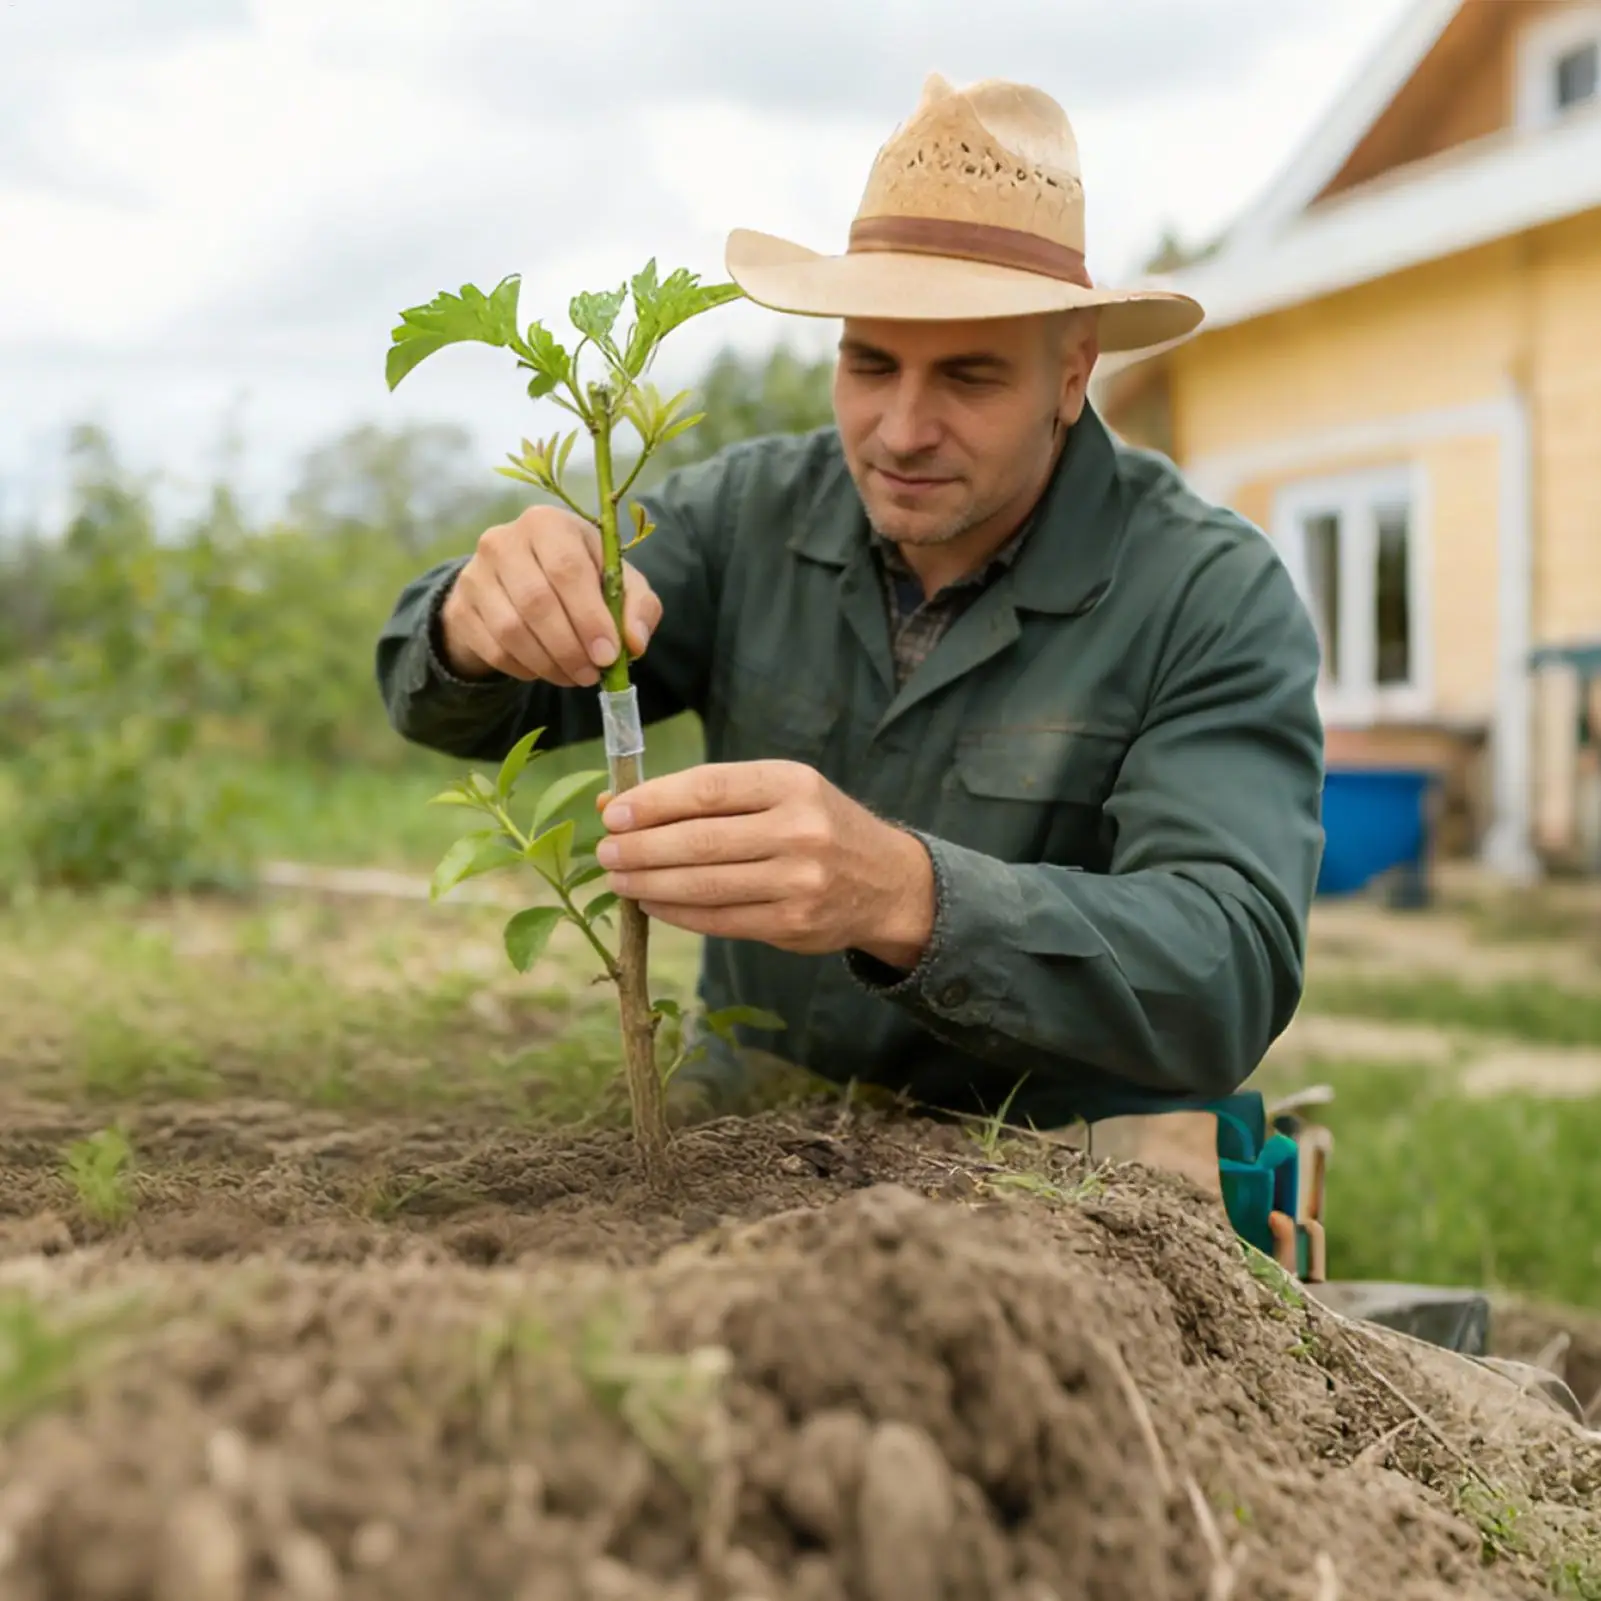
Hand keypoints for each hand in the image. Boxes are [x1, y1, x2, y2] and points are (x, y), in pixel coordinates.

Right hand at [437, 505, 662, 684]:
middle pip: (536, 602)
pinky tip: (544, 670)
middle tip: (591, 675)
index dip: (589, 617)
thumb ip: (639, 607)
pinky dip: (524, 669)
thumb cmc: (579, 579)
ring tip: (573, 676)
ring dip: (548, 664)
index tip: (608, 655)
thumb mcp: (616, 582)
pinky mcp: (460, 607)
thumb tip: (634, 643)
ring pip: (511, 630)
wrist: (515, 582)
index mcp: (548, 523)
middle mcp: (504, 540)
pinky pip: (493, 649)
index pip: (567, 569)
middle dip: (569, 648)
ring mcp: (475, 574)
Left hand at [593, 761, 935, 966]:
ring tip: (617, 879)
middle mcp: (799, 829)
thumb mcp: (777, 793)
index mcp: (790, 783)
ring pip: (704, 885)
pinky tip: (651, 902)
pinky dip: (676, 913)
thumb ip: (705, 797)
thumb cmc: (816, 826)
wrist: (887, 882)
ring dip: (650, 883)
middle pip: (700, 841)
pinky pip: (718, 920)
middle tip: (605, 852)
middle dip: (641, 848)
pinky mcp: (793, 924)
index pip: (707, 789)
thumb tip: (617, 803)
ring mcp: (799, 881)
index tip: (613, 813)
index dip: (653, 802)